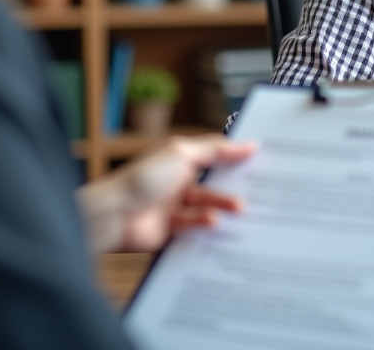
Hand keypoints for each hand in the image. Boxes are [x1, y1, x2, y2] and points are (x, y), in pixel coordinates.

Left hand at [77, 134, 256, 254]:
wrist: (114, 215)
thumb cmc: (142, 178)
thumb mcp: (182, 154)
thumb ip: (216, 150)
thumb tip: (248, 144)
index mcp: (180, 159)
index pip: (214, 156)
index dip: (235, 159)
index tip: (260, 162)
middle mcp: (177, 181)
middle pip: (213, 184)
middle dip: (232, 187)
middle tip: (254, 192)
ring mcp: (174, 206)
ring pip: (207, 206)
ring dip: (222, 206)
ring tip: (238, 209)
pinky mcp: (171, 230)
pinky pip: (195, 227)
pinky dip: (205, 224)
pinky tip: (212, 222)